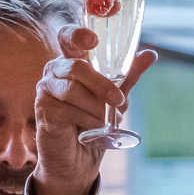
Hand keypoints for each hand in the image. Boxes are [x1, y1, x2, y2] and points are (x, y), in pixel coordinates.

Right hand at [30, 24, 155, 194]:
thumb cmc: (93, 122)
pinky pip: (68, 110)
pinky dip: (87, 120)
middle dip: (102, 84)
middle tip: (119, 101)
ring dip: (96, 107)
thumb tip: (150, 53)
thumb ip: (128, 74)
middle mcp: (55, 71)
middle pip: (76, 66)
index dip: (77, 35)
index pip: (69, 37)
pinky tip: (93, 129)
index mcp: (72, 60)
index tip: (93, 40)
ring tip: (107, 121)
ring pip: (73, 90)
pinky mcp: (43, 111)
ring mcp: (46, 90)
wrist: (78, 159)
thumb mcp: (115, 96)